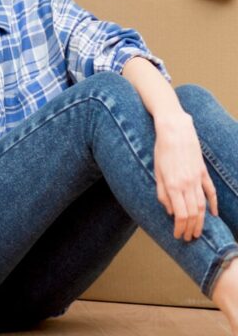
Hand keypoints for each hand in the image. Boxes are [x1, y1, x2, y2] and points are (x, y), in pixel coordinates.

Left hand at [153, 112, 217, 240]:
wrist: (176, 130)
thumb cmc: (162, 150)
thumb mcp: (157, 172)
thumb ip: (162, 193)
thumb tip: (170, 211)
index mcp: (173, 185)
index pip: (180, 214)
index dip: (180, 228)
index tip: (178, 236)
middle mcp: (187, 184)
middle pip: (193, 213)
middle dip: (191, 229)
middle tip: (189, 238)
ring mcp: (197, 179)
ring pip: (203, 205)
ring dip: (201, 221)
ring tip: (198, 232)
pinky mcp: (203, 173)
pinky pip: (210, 192)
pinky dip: (213, 204)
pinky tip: (213, 215)